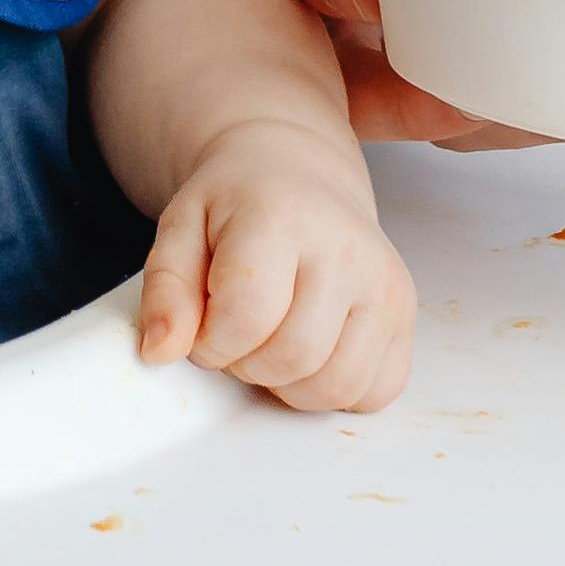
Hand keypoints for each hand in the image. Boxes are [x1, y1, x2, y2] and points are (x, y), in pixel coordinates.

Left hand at [137, 129, 416, 414]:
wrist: (295, 173)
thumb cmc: (236, 205)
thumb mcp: (180, 228)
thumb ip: (165, 291)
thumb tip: (160, 351)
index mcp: (282, 217)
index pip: (245, 317)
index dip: (211, 343)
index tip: (204, 327)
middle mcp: (345, 248)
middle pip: (292, 358)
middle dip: (249, 364)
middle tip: (238, 331)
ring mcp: (385, 282)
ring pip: (335, 386)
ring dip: (291, 383)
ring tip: (273, 339)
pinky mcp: (404, 313)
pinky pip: (376, 392)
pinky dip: (336, 389)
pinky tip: (313, 349)